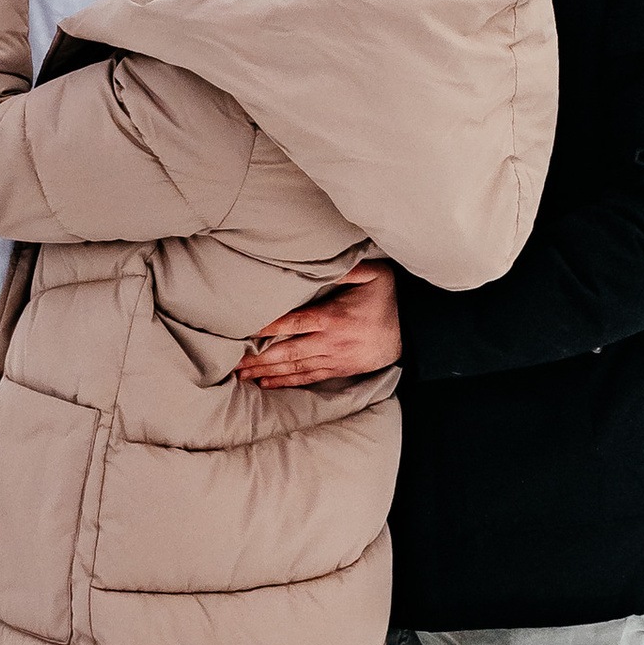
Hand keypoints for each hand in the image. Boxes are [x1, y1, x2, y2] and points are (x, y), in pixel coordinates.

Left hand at [238, 259, 401, 386]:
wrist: (412, 330)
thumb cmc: (389, 298)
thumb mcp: (374, 274)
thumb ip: (348, 268)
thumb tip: (324, 260)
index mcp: (333, 317)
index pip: (293, 323)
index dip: (267, 328)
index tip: (244, 331)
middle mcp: (330, 342)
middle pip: (287, 352)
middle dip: (258, 358)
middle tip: (231, 362)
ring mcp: (334, 359)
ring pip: (294, 368)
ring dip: (266, 372)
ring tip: (241, 375)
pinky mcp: (339, 369)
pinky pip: (308, 378)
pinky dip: (286, 382)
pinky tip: (267, 384)